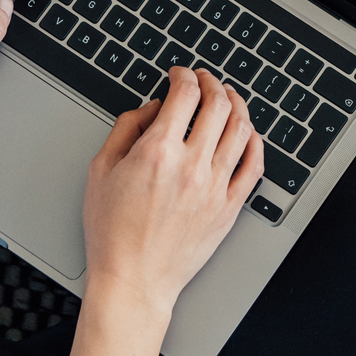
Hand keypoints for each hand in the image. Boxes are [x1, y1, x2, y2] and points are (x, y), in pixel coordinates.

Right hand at [67, 68, 263, 355]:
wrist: (134, 281)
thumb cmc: (112, 232)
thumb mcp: (100, 171)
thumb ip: (126, 129)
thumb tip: (152, 108)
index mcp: (158, 151)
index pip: (185, 94)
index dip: (184, 75)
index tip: (179, 74)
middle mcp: (192, 165)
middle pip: (218, 104)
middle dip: (212, 82)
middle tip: (205, 80)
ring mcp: (215, 187)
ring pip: (242, 129)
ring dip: (237, 104)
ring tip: (229, 98)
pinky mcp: (229, 208)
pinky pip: (254, 166)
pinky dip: (255, 142)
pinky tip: (249, 134)